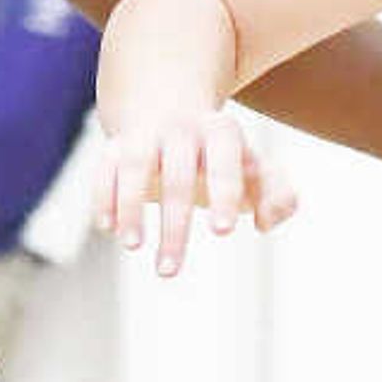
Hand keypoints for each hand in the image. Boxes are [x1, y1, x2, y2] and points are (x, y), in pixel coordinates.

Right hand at [95, 103, 299, 275]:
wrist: (170, 109)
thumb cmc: (220, 158)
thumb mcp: (253, 170)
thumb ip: (277, 195)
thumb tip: (265, 223)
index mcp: (221, 133)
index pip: (224, 161)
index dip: (224, 194)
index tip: (222, 231)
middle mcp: (181, 130)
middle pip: (178, 176)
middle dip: (173, 225)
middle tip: (169, 271)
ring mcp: (146, 136)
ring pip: (135, 167)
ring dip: (132, 207)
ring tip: (133, 246)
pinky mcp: (115, 147)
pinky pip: (104, 168)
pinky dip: (104, 196)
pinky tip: (107, 227)